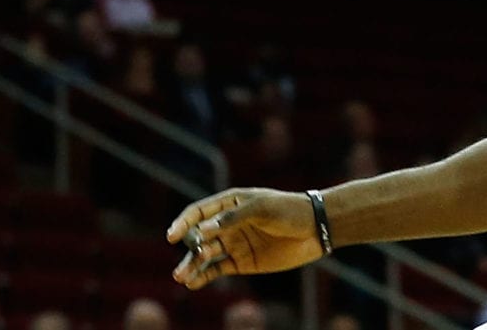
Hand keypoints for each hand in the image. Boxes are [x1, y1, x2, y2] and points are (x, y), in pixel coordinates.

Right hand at [166, 188, 323, 288]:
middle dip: (188, 249)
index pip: (199, 212)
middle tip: (183, 264)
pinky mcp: (241, 262)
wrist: (315, 229)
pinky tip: (192, 283)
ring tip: (181, 276)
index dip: (183, 223)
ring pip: (204, 255)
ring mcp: (233, 244)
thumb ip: (234, 218)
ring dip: (191, 265)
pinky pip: (217, 269)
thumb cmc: (288, 210)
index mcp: (230, 204)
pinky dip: (203, 276)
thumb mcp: (262, 209)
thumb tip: (204, 229)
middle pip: (199, 236)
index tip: (171, 236)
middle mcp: (227, 224)